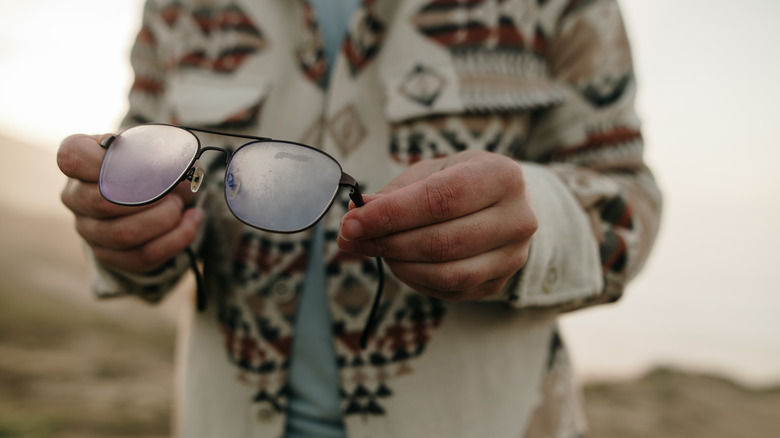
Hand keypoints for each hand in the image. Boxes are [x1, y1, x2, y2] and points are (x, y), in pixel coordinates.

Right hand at [57, 134, 203, 273]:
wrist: (158, 191)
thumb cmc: (151, 162)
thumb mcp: (155, 146)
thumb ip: (159, 151)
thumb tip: (169, 170)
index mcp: (78, 162)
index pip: (72, 157)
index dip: (104, 160)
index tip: (136, 160)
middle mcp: (76, 197)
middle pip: (101, 202)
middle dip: (148, 196)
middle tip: (171, 189)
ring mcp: (89, 230)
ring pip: (124, 234)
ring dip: (164, 219)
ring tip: (181, 205)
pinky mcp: (110, 255)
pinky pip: (144, 255)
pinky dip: (176, 238)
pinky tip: (191, 220)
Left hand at [338, 150, 536, 300]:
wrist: (502, 205)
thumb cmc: (461, 182)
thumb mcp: (433, 171)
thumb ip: (397, 192)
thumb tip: (358, 214)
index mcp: (502, 176)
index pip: (441, 199)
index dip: (392, 214)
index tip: (353, 221)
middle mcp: (517, 218)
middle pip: (442, 241)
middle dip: (387, 241)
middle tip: (351, 238)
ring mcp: (513, 256)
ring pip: (446, 273)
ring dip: (398, 264)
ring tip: (374, 248)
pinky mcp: (499, 282)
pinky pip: (448, 291)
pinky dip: (413, 279)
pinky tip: (397, 262)